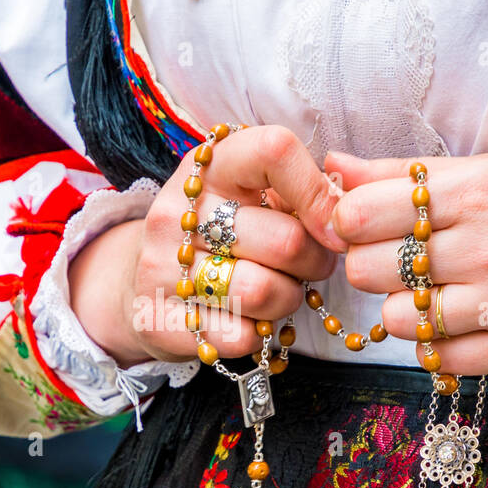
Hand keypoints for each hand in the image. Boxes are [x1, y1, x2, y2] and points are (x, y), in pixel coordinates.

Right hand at [71, 126, 342, 367]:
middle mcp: (177, 211)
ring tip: (279, 290)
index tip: (334, 225)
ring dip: (288, 299)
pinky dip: (258, 334)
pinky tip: (248, 318)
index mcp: (209, 165)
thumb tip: (347, 209)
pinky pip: (239, 336)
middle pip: (287, 241)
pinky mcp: (159, 320)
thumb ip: (300, 189)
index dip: (319, 192)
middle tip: (310, 265)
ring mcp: (161, 266)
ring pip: (264, 292)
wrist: (140, 281)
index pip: (275, 150)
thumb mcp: (250, 194)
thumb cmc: (221, 234)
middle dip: (316, 262)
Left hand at [330, 150, 487, 374]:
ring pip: (396, 319)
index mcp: (477, 190)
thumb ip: (408, 171)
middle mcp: (487, 248)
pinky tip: (455, 319)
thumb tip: (335, 168)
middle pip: (369, 269)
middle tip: (398, 257)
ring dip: (401, 306)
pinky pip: (437, 358)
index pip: (362, 214)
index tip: (361, 222)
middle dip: (371, 262)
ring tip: (432, 289)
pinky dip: (433, 341)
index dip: (348, 220)